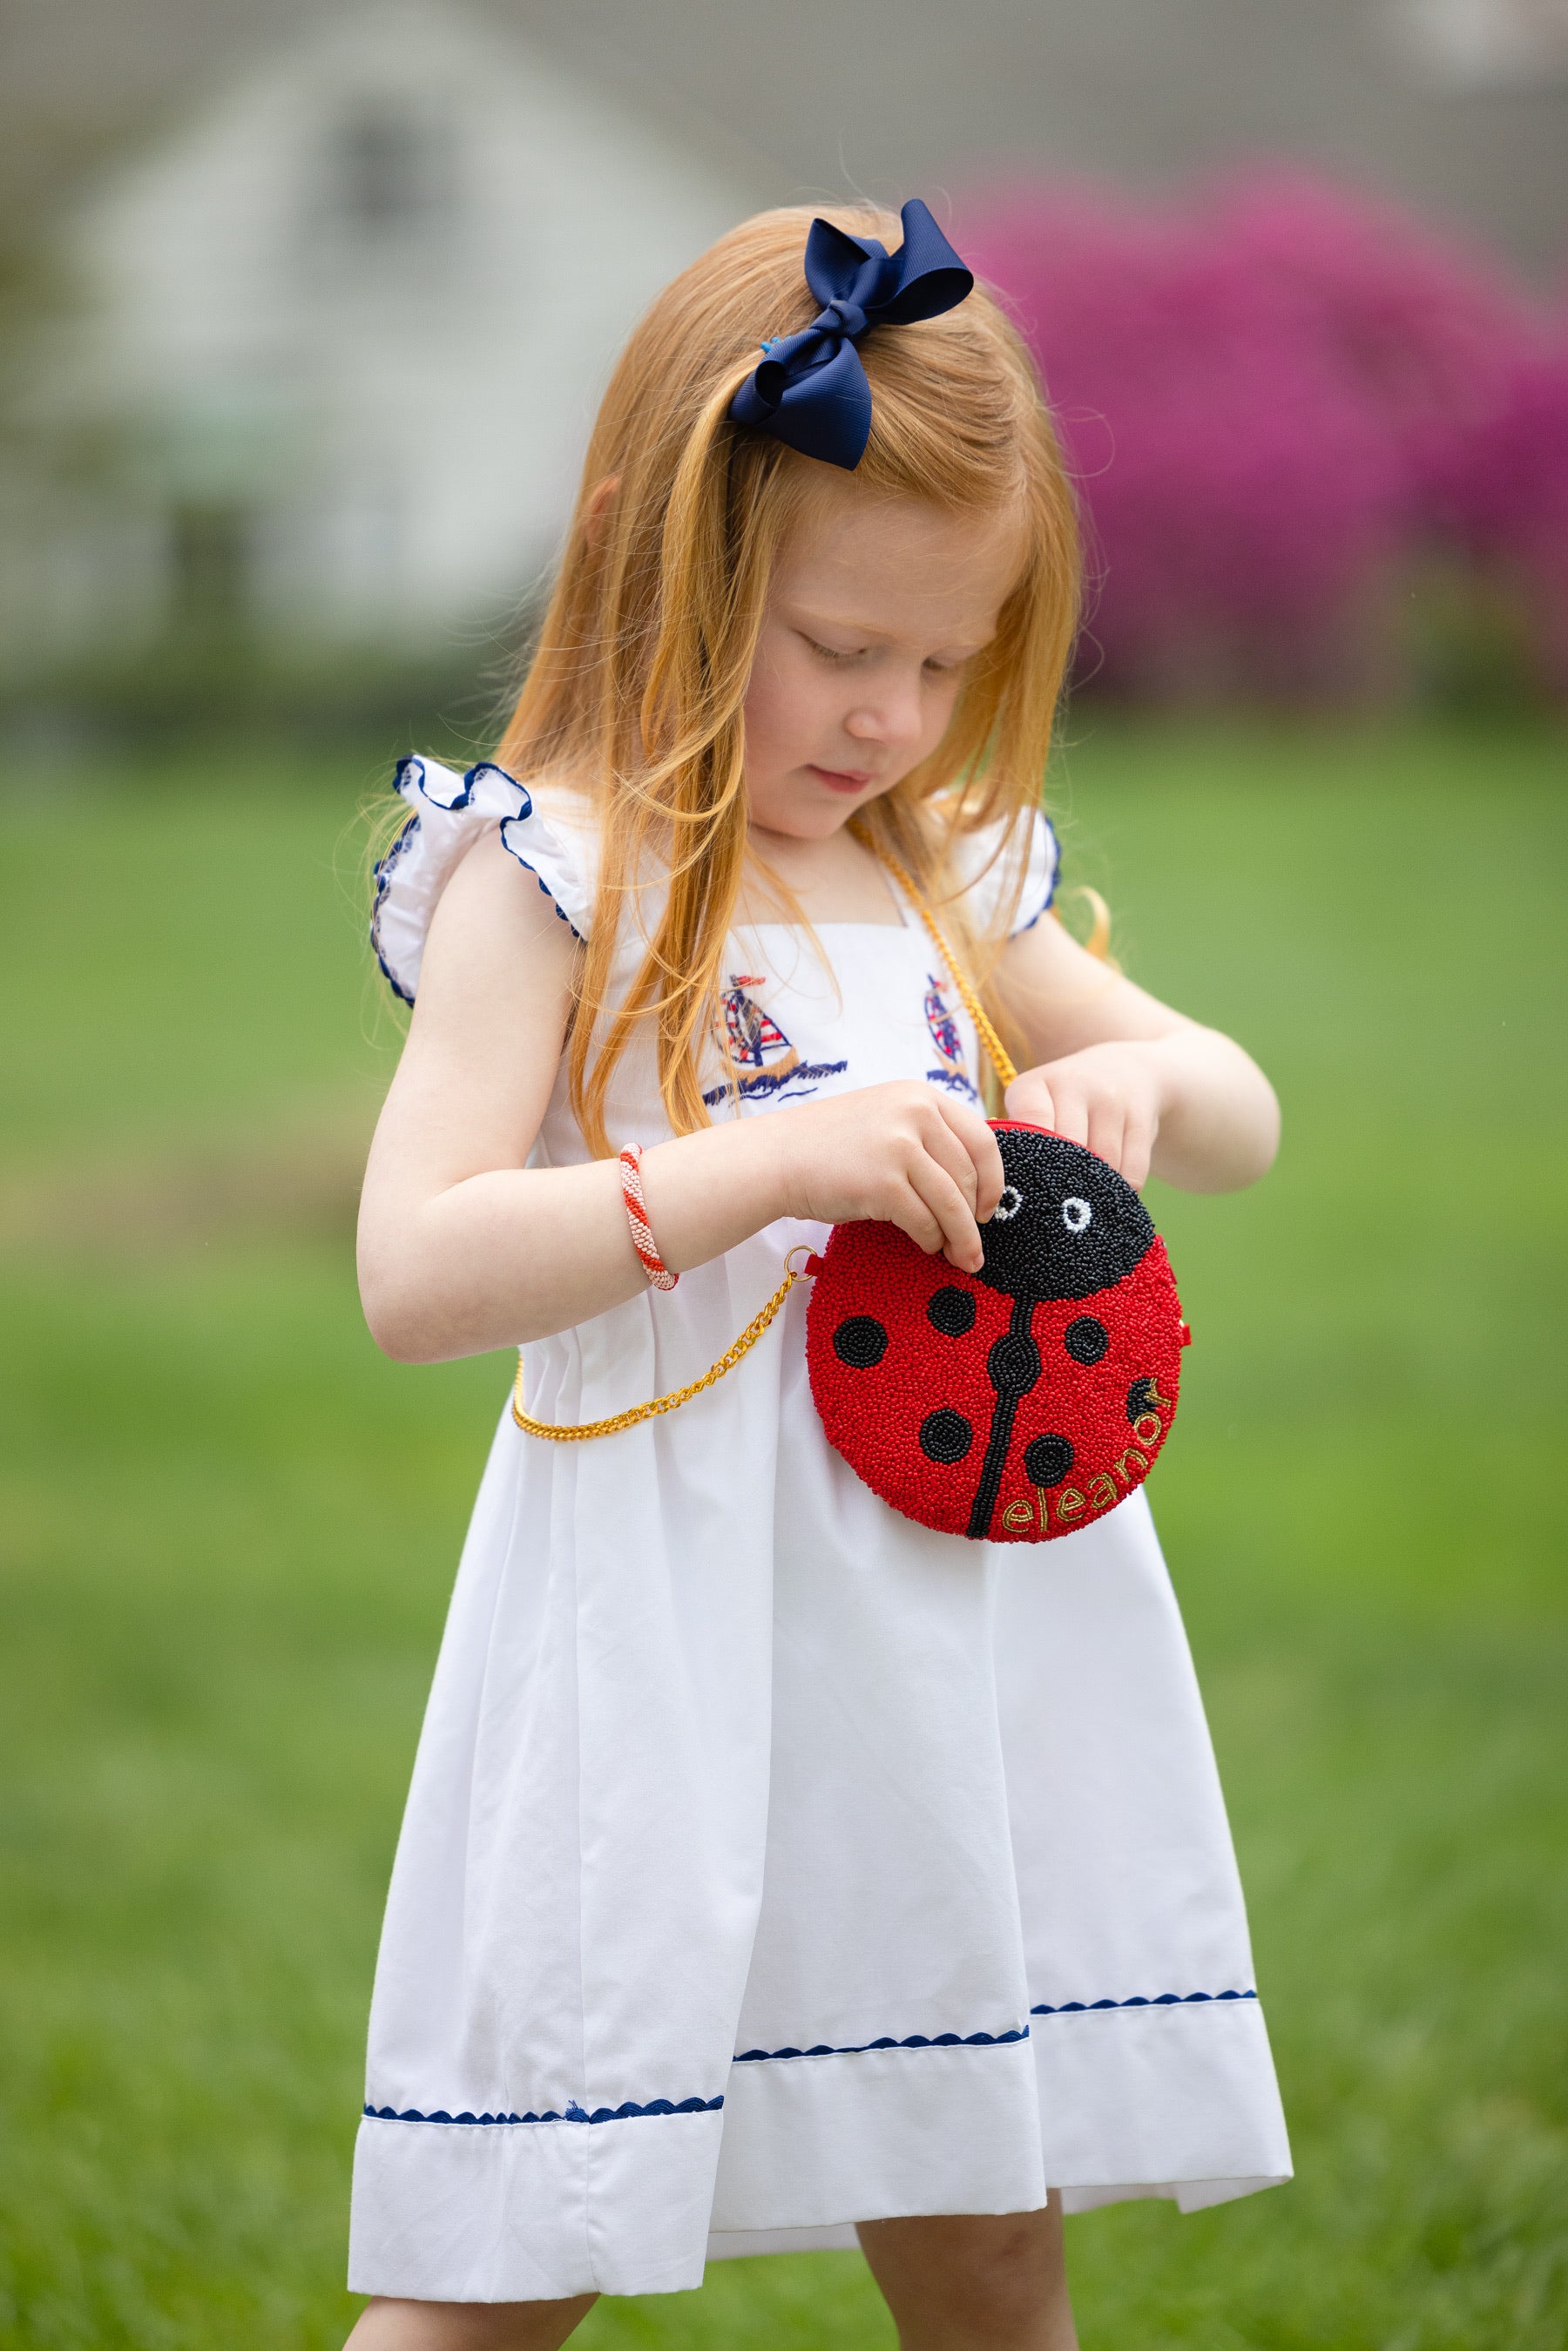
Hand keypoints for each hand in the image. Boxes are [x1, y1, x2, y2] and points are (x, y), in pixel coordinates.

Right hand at [771, 1081, 1004, 1272]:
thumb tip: (972, 1184)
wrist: (776, 1158)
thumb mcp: (885, 1119)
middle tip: (974, 1245)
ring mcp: (899, 1146)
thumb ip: (926, 1136)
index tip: (989, 1208)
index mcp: (921, 1096)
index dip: (993, 1181)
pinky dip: (931, 1240)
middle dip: (976, 1218)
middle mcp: (915, 1113)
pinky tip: (927, 1246)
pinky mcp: (883, 1182)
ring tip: (961, 1257)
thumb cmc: (828, 1147)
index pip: (982, 1140)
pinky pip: (925, 1221)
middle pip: (969, 1176)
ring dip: (961, 1237)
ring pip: (952, 1203)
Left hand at [1004, 1042, 1164, 1188]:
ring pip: (1103, 1162)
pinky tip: (1112, 1192)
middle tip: (1056, 1209)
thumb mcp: (1036, 1104)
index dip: (1030, 1160)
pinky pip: (1133, 1168)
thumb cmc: (1065, 1102)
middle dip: (1061, 1182)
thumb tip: (1003, 1187)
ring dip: (1095, 1188)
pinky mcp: (1141, 1118)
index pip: (1031, 1123)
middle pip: (1068, 1149)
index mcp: (1036, 1085)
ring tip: (1084, 1202)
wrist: (1124, 1068)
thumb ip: (1019, 1137)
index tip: (1028, 1189)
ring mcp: (1110, 1100)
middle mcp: (1074, 1085)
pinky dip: (1123, 1188)